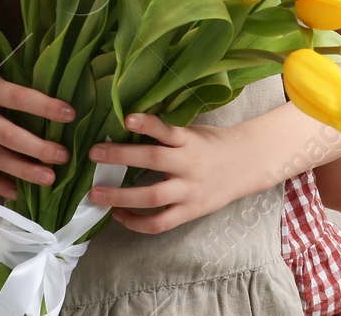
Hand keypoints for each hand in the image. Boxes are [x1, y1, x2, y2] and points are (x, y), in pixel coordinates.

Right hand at [0, 57, 76, 199]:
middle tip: (62, 157)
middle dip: (37, 148)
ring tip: (48, 179)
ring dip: (22, 170)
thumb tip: (53, 91)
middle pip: (7, 135)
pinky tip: (17, 193)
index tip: (70, 114)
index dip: (44, 106)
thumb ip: (12, 79)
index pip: (19, 97)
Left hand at [85, 113, 262, 233]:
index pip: (167, 130)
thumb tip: (127, 127)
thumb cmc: (214, 144)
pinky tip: (119, 215)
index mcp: (189, 141)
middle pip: (153, 161)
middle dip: (121, 157)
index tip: (127, 118)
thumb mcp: (194, 132)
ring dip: (120, 196)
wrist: (247, 165)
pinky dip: (136, 222)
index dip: (148, 124)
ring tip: (96, 193)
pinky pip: (160, 223)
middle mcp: (189, 165)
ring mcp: (190, 191)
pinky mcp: (190, 211)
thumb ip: (168, 134)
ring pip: (152, 197)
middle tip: (94, 153)